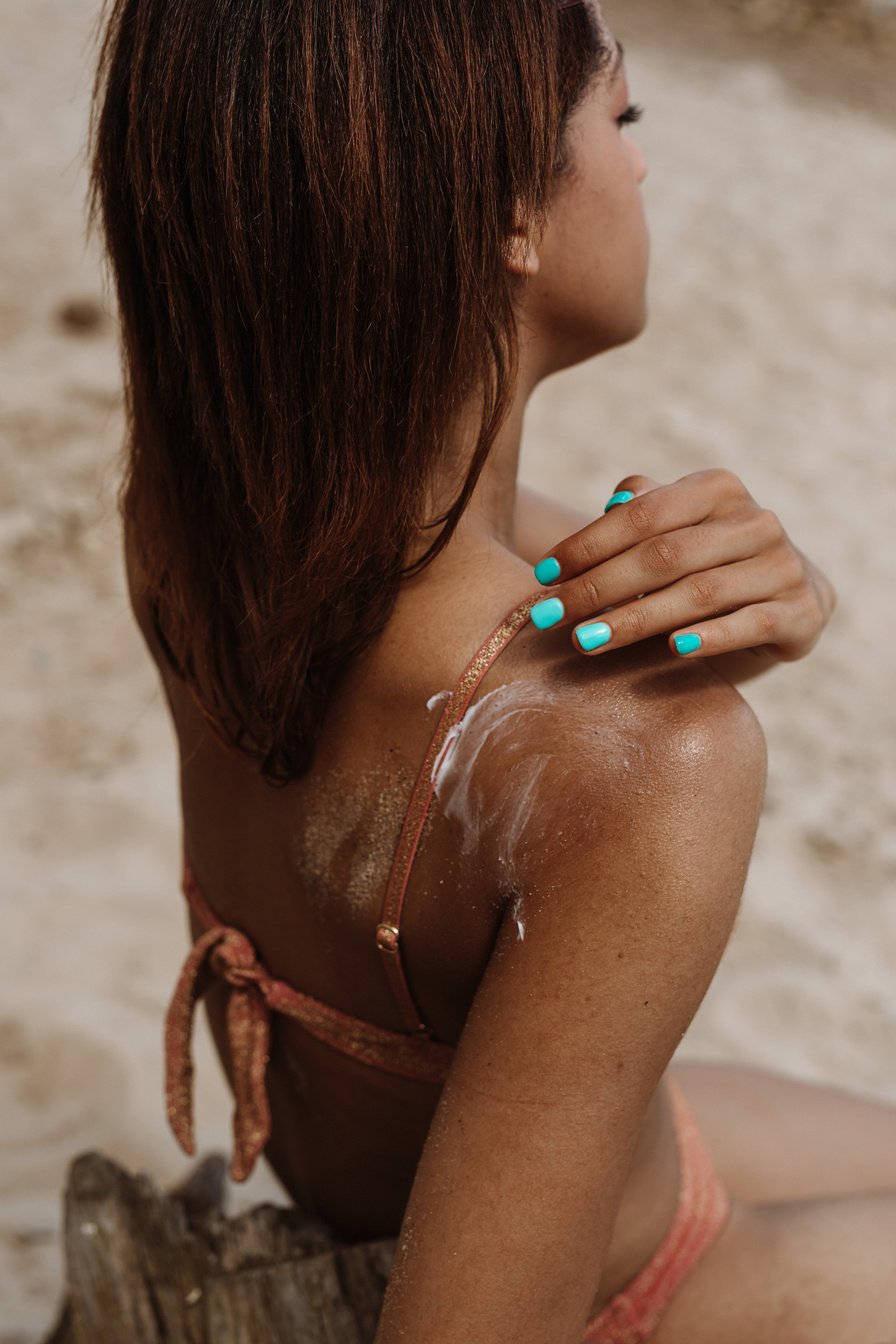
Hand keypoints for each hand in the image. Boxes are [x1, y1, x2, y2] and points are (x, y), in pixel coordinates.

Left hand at [529, 469, 835, 661]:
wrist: (787, 602)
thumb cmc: (709, 563)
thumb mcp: (676, 529)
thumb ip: (643, 509)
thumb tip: (613, 501)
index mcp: (718, 489)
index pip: (642, 514)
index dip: (588, 543)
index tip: (541, 573)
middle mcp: (755, 520)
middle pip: (663, 555)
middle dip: (598, 587)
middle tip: (550, 617)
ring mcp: (783, 565)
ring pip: (699, 593)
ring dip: (636, 620)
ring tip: (586, 641)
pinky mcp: (802, 611)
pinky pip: (750, 624)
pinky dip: (710, 637)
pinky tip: (672, 650)